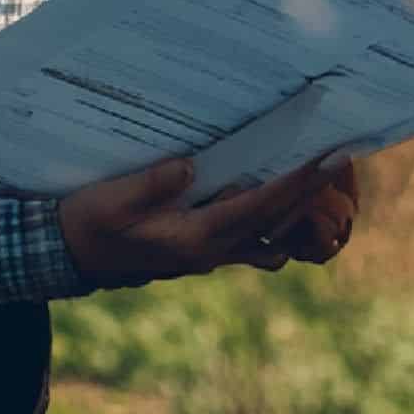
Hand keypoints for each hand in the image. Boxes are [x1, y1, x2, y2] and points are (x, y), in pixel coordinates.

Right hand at [60, 154, 342, 290]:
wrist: (71, 255)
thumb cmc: (90, 224)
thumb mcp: (111, 201)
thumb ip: (150, 185)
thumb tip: (190, 166)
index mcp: (195, 237)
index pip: (258, 208)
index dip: (295, 185)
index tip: (325, 162)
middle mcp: (212, 250)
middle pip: (277, 223)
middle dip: (311, 192)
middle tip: (342, 158)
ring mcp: (212, 254)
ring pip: (272, 238)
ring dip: (299, 210)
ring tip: (320, 175)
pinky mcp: (205, 248)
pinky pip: (255, 240)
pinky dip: (276, 220)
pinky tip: (283, 193)